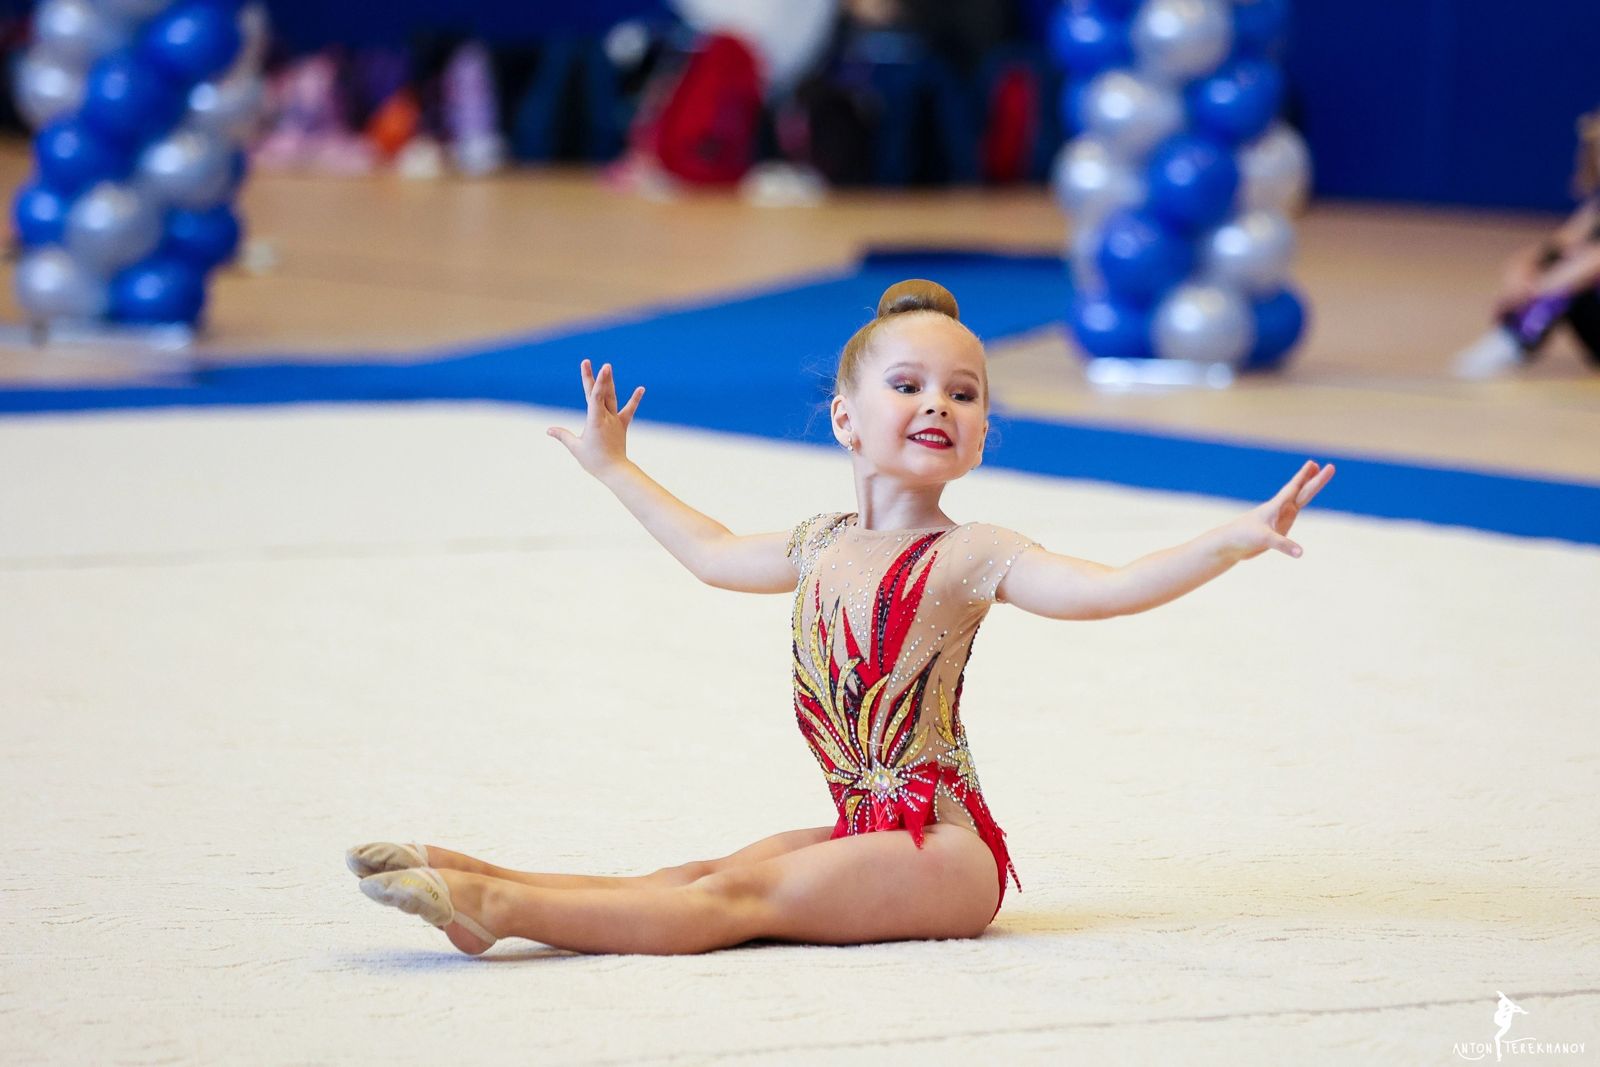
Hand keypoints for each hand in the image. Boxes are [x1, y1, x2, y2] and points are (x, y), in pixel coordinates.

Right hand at [546, 359, 645, 477]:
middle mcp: (606, 417)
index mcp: (595, 421)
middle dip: (593, 377)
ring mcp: (615, 420)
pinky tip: (641, 388)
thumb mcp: (575, 448)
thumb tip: (548, 430)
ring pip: (612, 398)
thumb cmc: (594, 461)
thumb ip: (563, 436)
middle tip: (586, 362)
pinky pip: (629, 411)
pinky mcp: (622, 425)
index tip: (590, 366)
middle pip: (599, 393)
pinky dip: (634, 400)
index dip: (592, 380)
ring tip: (607, 367)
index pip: (594, 397)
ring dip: (608, 383)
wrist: (614, 471)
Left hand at [1218, 460, 1335, 561]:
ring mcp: (1280, 518)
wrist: (1230, 545)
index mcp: (1276, 506)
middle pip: (1303, 492)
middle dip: (1316, 480)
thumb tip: (1300, 552)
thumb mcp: (1265, 540)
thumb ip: (1283, 545)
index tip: (1314, 463)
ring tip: (1317, 475)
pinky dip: (1299, 506)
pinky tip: (1300, 503)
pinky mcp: (1278, 528)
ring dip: (1309, 488)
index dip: (1304, 476)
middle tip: (1331, 466)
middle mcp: (1281, 510)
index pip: (1294, 488)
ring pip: (1300, 500)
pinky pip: (1293, 514)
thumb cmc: (1243, 537)